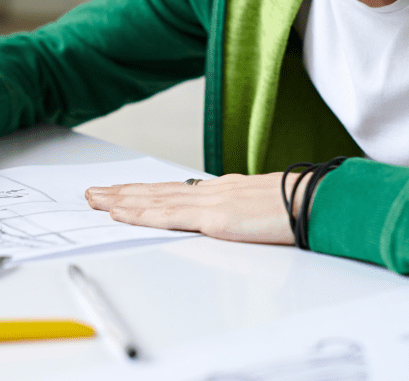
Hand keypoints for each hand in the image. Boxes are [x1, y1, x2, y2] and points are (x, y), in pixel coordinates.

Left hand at [85, 172, 310, 244]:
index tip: (118, 192)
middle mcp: (209, 191)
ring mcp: (209, 203)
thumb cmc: (296, 205)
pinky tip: (120, 214)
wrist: (317, 202)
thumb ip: (237, 209)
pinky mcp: (214, 218)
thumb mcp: (260, 205)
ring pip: (153, 201)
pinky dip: (140, 215)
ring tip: (94, 200)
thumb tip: (223, 214)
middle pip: (154, 191)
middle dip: (120, 193)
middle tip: (91, 193)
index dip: (141, 191)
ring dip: (120, 201)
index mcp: (220, 189)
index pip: (170, 189)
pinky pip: (168, 217)